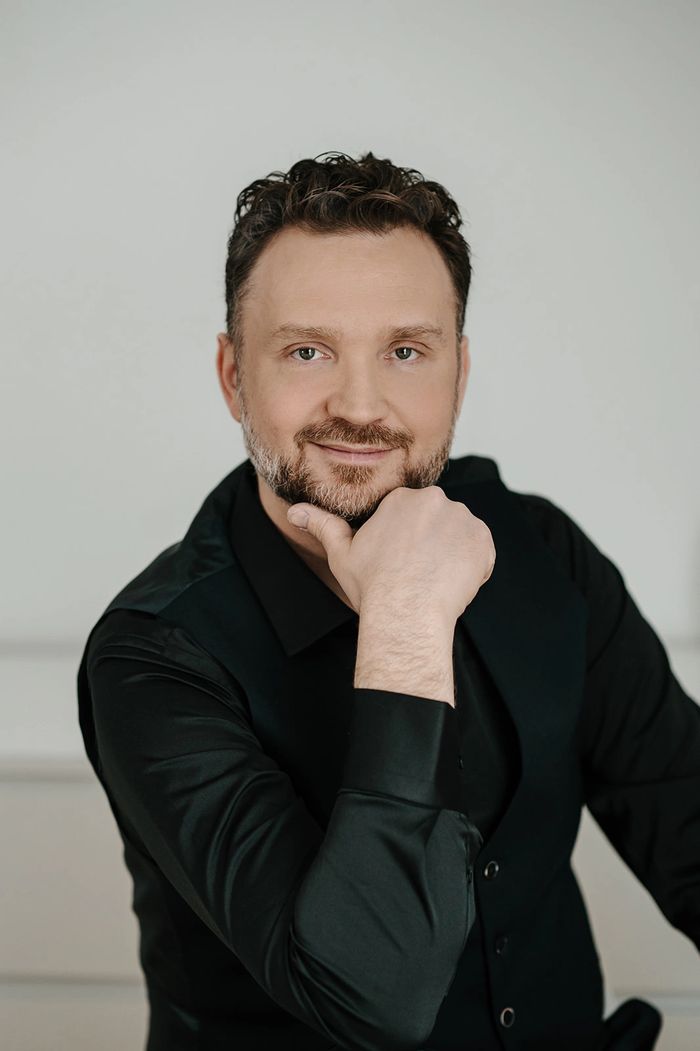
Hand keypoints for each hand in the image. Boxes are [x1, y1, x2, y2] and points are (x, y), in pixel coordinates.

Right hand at [287, 485, 494, 624]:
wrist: (406, 613)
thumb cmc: (373, 586)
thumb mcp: (342, 553)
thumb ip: (322, 525)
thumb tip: (294, 510)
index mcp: (402, 498)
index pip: (411, 514)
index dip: (406, 541)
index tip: (400, 562)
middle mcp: (435, 500)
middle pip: (437, 519)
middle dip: (430, 542)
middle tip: (416, 572)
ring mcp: (462, 518)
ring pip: (459, 533)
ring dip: (451, 552)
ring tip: (432, 579)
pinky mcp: (483, 540)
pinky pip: (480, 550)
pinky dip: (471, 566)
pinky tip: (450, 582)